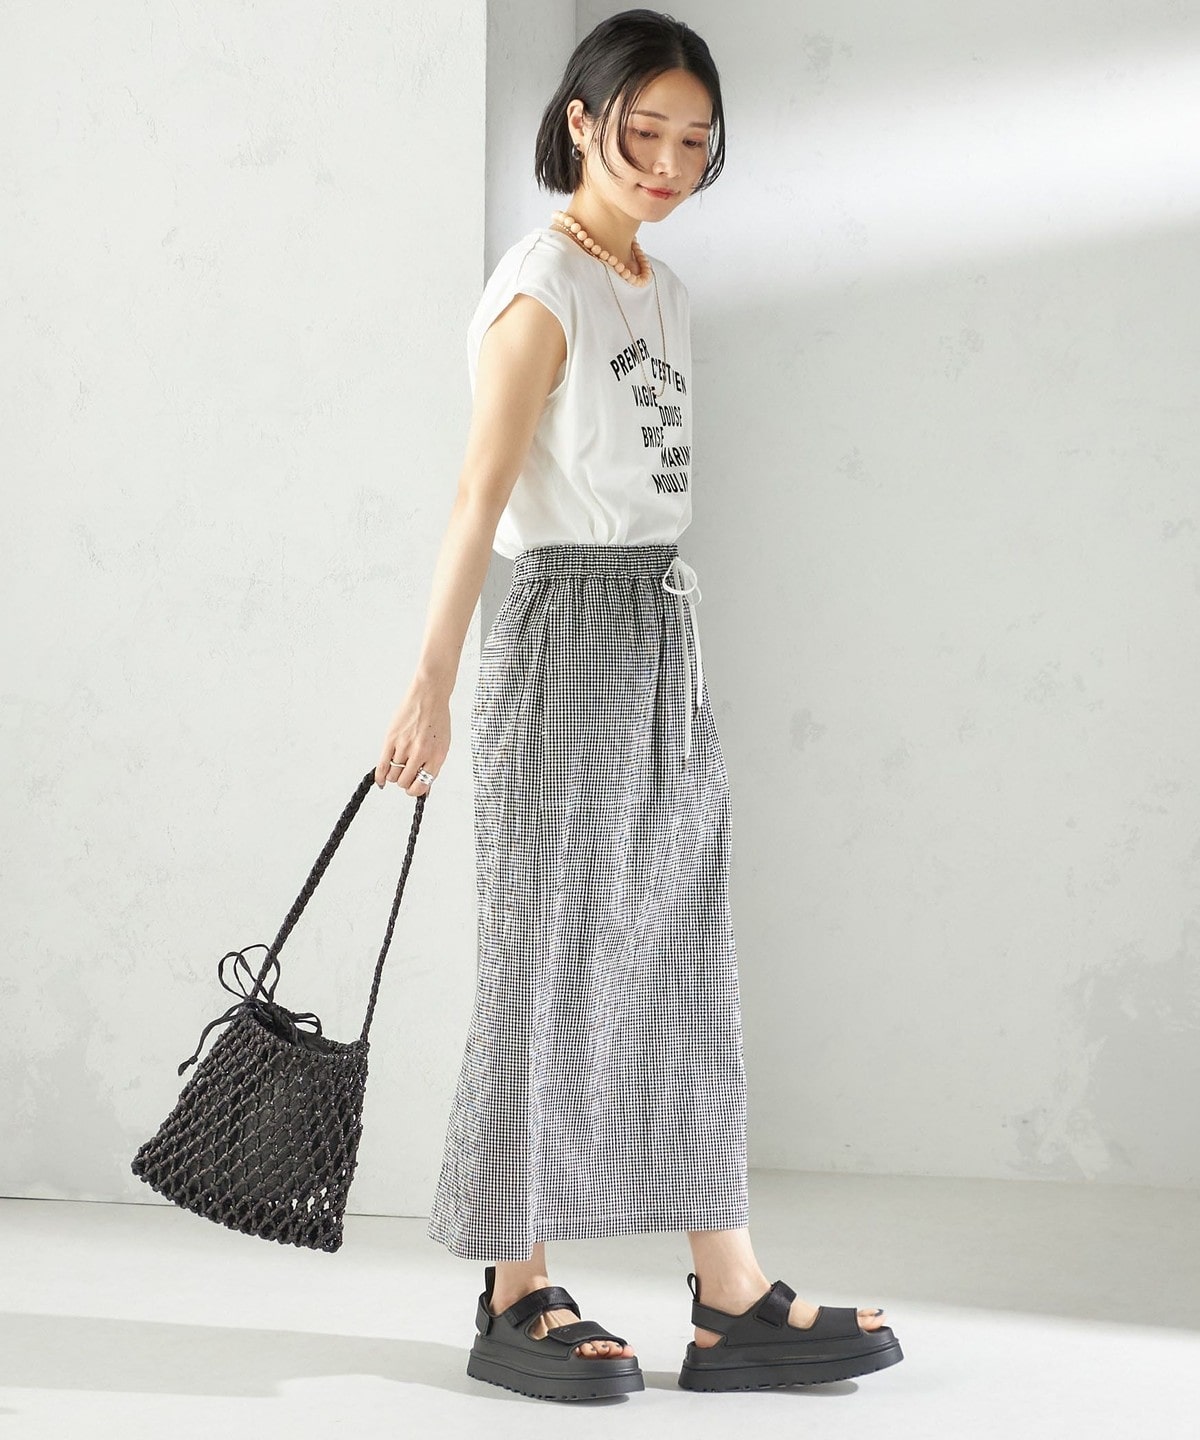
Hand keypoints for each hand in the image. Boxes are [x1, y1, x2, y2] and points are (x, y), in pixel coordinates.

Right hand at [375, 681, 450, 795]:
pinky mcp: (391, 738)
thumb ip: (434, 767)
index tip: (412, 788)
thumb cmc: (437, 720)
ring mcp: (405, 746)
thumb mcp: (442, 745)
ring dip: (393, 776)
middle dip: (404, 782)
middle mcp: (421, 753)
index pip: (422, 786)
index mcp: (436, 757)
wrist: (429, 696)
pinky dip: (380, 776)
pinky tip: (381, 781)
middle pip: (404, 782)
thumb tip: (425, 790)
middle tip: (404, 774)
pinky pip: (382, 765)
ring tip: (397, 767)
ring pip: (393, 775)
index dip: (415, 791)